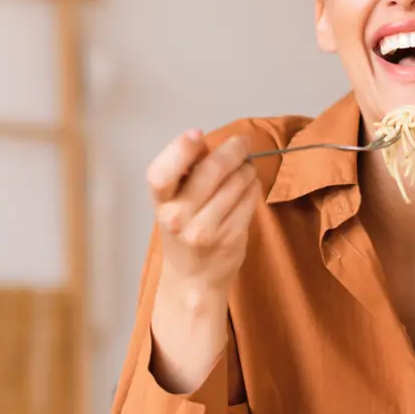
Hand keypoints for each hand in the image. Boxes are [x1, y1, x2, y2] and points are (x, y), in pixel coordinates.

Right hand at [146, 130, 259, 295]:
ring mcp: (206, 230)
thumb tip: (208, 143)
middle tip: (242, 143)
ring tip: (245, 169)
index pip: (161, 174)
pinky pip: (250, 200)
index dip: (180, 150)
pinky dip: (253, 187)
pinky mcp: (231, 237)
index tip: (198, 134)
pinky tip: (249, 187)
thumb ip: (186, 175)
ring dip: (247, 169)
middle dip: (233, 150)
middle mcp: (179, 217)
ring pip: (237, 182)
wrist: (194, 279)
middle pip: (212, 171)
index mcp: (161, 203)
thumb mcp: (174, 203)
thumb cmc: (184, 232)